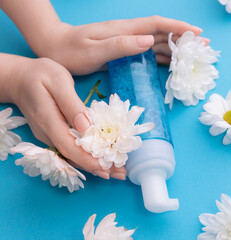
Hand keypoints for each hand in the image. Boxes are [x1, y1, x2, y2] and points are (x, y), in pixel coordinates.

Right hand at [3, 55, 125, 179]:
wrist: (19, 78)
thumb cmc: (40, 75)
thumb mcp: (58, 81)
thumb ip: (71, 104)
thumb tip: (86, 126)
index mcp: (48, 120)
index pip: (69, 146)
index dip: (89, 159)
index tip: (109, 166)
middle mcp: (47, 133)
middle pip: (73, 156)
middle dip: (98, 166)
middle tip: (122, 173)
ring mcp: (49, 135)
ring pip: (72, 155)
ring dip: (94, 164)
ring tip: (118, 171)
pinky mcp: (53, 134)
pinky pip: (70, 149)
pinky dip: (87, 156)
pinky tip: (102, 161)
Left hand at [32, 16, 204, 74]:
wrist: (54, 47)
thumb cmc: (71, 51)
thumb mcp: (93, 50)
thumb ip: (120, 45)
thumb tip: (148, 41)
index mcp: (124, 30)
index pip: (156, 25)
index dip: (177, 28)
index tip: (196, 33)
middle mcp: (128, 33)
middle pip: (162, 33)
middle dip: (184, 38)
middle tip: (204, 45)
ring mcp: (126, 41)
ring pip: (157, 42)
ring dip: (176, 47)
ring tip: (194, 54)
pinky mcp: (123, 50)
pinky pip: (148, 52)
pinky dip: (162, 56)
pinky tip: (171, 62)